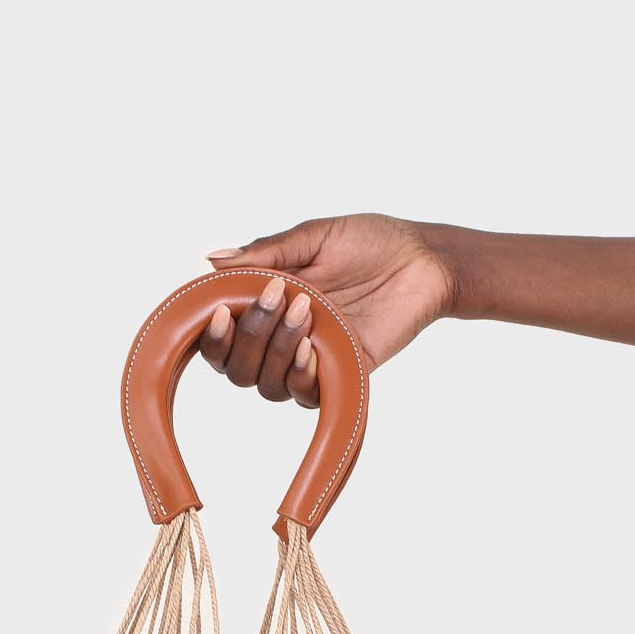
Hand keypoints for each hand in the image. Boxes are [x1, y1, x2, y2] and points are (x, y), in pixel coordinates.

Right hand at [198, 214, 455, 405]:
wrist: (422, 259)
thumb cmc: (370, 243)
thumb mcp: (312, 238)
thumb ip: (265, 253)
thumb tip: (211, 260)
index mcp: (266, 307)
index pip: (221, 341)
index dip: (212, 337)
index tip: (221, 312)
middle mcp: (281, 341)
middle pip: (236, 370)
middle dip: (248, 336)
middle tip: (276, 296)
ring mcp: (310, 361)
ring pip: (266, 384)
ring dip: (277, 349)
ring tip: (305, 308)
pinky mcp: (340, 374)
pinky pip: (305, 395)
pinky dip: (300, 375)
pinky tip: (311, 347)